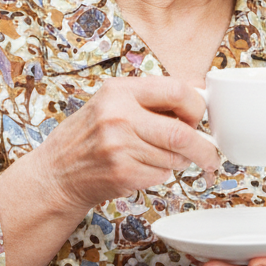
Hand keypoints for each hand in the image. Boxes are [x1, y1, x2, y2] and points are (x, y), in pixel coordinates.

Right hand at [30, 75, 218, 214]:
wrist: (56, 174)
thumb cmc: (90, 135)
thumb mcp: (113, 102)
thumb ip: (152, 97)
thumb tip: (200, 93)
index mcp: (120, 91)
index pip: (177, 91)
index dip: (197, 107)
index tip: (200, 117)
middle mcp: (118, 116)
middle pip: (181, 133)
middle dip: (204, 147)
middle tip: (210, 154)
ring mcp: (118, 147)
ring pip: (175, 157)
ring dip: (180, 161)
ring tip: (165, 158)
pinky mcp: (121, 174)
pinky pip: (161, 175)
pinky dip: (161, 174)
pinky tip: (143, 168)